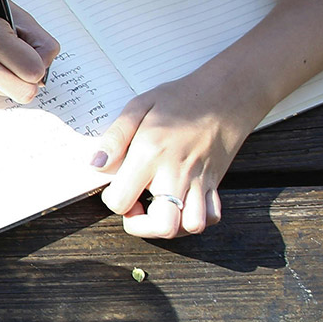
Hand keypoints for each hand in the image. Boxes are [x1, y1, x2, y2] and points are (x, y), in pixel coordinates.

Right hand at [0, 0, 60, 104]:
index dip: (40, 63)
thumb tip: (43, 73)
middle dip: (27, 78)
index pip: (33, 71)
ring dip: (5, 75)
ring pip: (3, 91)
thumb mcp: (11, 9)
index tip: (34, 52)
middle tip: (21, 59)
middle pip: (23, 93)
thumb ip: (37, 41)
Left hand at [91, 64, 272, 237]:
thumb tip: (96, 164)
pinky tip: (181, 204)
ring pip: (190, 226)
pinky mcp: (215, 184)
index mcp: (151, 154)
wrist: (226, 94)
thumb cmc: (181, 99)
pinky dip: (196, 219)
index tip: (115, 187)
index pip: (122, 200)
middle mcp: (176, 173)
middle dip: (142, 227)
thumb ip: (115, 137)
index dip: (113, 200)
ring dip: (170, 226)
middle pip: (162, 226)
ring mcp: (199, 181)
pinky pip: (211, 216)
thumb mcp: (139, 106)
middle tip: (136, 207)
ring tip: (158, 208)